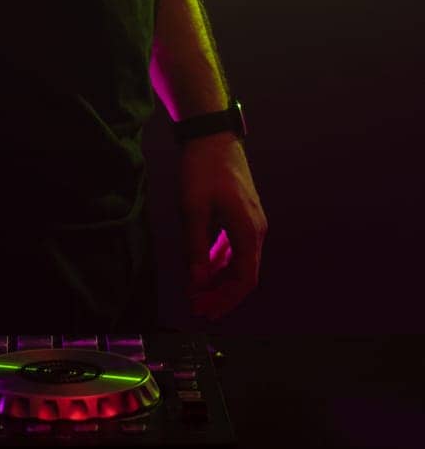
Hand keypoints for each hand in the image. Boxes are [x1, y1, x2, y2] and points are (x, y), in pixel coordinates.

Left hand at [177, 134, 267, 319]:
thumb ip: (196, 248)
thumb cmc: (203, 169)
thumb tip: (197, 283)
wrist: (212, 135)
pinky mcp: (242, 214)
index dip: (225, 301)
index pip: (244, 280)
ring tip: (197, 293)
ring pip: (238, 262)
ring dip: (219, 279)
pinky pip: (234, 247)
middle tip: (196, 307)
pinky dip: (220, 261)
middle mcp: (256, 230)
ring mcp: (251, 222)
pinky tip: (204, 268)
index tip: (205, 313)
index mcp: (249, 231)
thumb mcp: (193, 209)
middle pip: (243, 275)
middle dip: (220, 294)